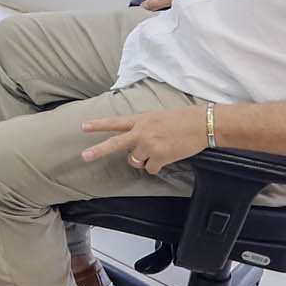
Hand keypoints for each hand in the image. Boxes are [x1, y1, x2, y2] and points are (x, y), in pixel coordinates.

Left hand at [81, 103, 207, 172]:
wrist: (202, 124)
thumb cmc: (183, 118)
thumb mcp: (158, 116)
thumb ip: (144, 126)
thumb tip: (138, 139)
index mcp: (141, 120)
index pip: (115, 122)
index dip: (98, 125)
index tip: (83, 126)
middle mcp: (141, 132)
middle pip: (114, 143)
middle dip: (98, 150)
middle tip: (84, 156)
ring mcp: (149, 145)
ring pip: (135, 161)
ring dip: (143, 160)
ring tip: (158, 151)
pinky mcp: (159, 157)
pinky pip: (150, 169)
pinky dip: (157, 167)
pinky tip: (167, 158)